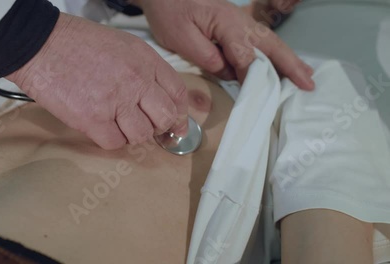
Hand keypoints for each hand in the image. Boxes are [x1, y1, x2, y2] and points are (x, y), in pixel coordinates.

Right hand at [6, 13, 187, 149]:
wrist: (40, 44)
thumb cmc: (76, 43)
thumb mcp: (122, 46)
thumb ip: (143, 70)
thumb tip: (155, 98)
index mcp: (145, 60)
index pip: (178, 94)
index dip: (178, 112)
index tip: (172, 121)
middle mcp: (136, 81)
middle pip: (166, 118)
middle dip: (158, 127)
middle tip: (144, 126)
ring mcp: (116, 101)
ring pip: (142, 135)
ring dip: (131, 134)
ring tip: (115, 123)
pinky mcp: (93, 119)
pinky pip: (115, 144)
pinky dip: (109, 140)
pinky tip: (99, 126)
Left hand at [132, 0, 313, 89]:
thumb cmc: (169, 12)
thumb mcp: (181, 37)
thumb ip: (206, 56)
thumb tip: (230, 72)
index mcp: (227, 23)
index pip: (246, 56)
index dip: (252, 78)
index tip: (256, 96)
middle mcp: (240, 21)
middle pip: (271, 45)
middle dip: (290, 65)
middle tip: (308, 84)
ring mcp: (240, 21)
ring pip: (269, 42)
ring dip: (288, 59)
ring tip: (305, 76)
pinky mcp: (235, 24)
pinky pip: (260, 40)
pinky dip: (275, 53)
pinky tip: (281, 63)